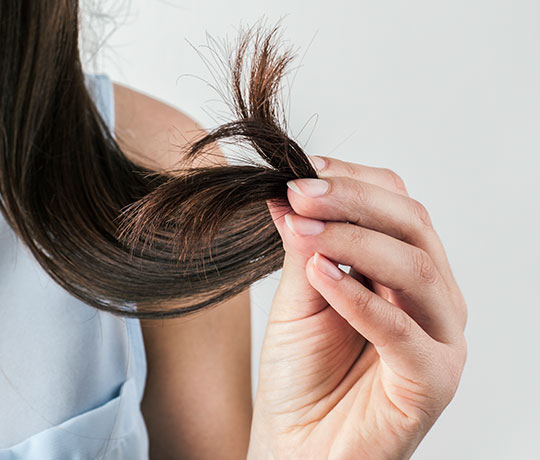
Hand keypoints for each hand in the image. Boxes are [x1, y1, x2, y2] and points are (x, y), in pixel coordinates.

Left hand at [247, 156, 467, 459]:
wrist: (298, 445)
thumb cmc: (301, 375)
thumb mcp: (298, 297)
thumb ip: (302, 247)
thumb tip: (287, 193)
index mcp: (406, 272)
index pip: (397, 204)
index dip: (352, 182)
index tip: (303, 173)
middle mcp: (433, 298)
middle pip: (411, 225)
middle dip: (353, 202)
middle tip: (301, 194)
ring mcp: (440, 338)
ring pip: (415, 268)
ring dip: (353, 241)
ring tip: (302, 231)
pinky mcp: (432, 381)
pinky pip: (403, 330)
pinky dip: (360, 299)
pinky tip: (320, 277)